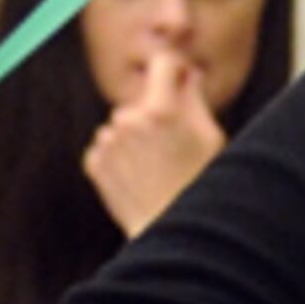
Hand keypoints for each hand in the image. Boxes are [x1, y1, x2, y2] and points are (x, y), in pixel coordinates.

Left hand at [82, 26, 225, 244]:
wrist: (172, 239)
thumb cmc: (199, 188)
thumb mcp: (210, 139)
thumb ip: (195, 99)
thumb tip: (187, 73)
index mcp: (161, 110)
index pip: (161, 64)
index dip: (173, 70)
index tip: (181, 83)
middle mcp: (128, 121)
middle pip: (141, 101)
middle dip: (155, 114)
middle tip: (172, 148)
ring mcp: (107, 143)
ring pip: (121, 125)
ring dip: (135, 138)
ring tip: (155, 169)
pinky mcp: (94, 164)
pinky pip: (106, 147)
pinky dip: (118, 158)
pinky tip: (138, 179)